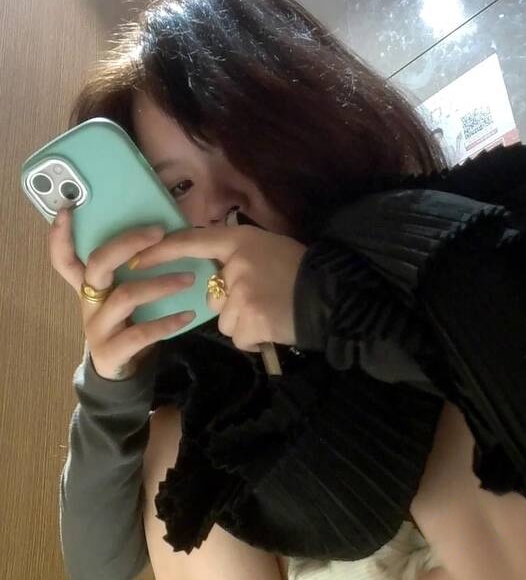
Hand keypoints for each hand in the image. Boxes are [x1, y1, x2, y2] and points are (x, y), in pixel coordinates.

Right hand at [48, 207, 196, 380]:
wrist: (118, 373)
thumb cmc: (124, 326)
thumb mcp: (122, 299)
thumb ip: (130, 275)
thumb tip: (162, 240)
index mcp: (88, 289)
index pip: (64, 259)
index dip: (60, 237)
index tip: (67, 210)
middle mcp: (88, 304)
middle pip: (98, 266)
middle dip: (127, 245)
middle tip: (159, 233)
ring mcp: (97, 328)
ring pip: (124, 297)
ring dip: (159, 285)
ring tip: (188, 279)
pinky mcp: (112, 352)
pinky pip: (140, 334)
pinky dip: (166, 323)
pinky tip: (187, 316)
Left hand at [129, 224, 306, 351]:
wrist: (335, 297)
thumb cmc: (304, 270)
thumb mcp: (269, 249)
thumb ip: (239, 257)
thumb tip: (218, 274)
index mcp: (240, 242)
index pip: (190, 242)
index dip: (161, 251)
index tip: (136, 260)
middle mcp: (236, 267)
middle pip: (213, 296)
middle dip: (231, 304)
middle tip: (263, 301)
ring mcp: (241, 296)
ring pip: (226, 320)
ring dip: (245, 323)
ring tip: (273, 314)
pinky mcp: (250, 322)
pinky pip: (240, 337)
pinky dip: (256, 338)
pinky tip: (275, 327)